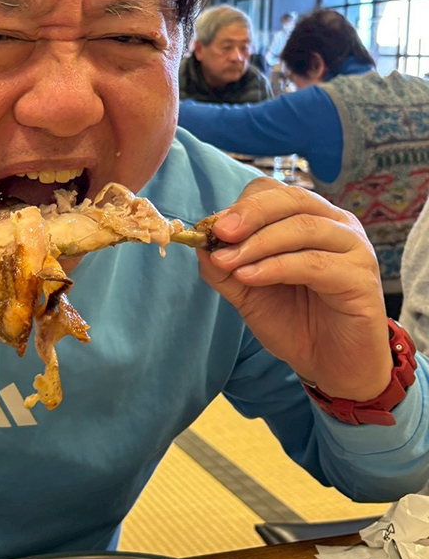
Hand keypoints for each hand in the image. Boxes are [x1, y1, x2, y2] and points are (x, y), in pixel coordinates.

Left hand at [200, 177, 391, 401]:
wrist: (332, 366)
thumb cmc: (294, 321)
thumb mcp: (247, 291)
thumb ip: (224, 266)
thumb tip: (198, 241)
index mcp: (311, 218)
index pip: (277, 192)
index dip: (244, 204)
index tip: (213, 226)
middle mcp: (337, 225)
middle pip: (292, 200)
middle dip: (250, 213)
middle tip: (219, 232)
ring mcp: (354, 249)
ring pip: (302, 228)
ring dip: (258, 243)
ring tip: (228, 262)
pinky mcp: (361, 278)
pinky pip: (315, 263)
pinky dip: (276, 267)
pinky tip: (249, 277)